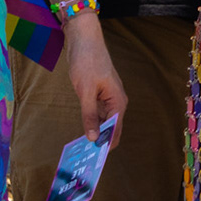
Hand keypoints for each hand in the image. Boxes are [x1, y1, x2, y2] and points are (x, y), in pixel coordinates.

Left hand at [62, 15, 127, 146]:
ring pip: (104, 122)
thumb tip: (93, 138)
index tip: (94, 160)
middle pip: (111, 128)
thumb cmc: (87, 63)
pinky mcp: (98, 95)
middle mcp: (116, 102)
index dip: (106, 145)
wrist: (84, 41)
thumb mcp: (86, 92)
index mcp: (118, 102)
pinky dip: (91, 123)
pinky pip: (97, 114)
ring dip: (95, 133)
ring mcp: (107, 98)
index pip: (115, 130)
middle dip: (100, 141)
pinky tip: (83, 131)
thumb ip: (89, 116)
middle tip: (85, 158)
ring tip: (82, 149)